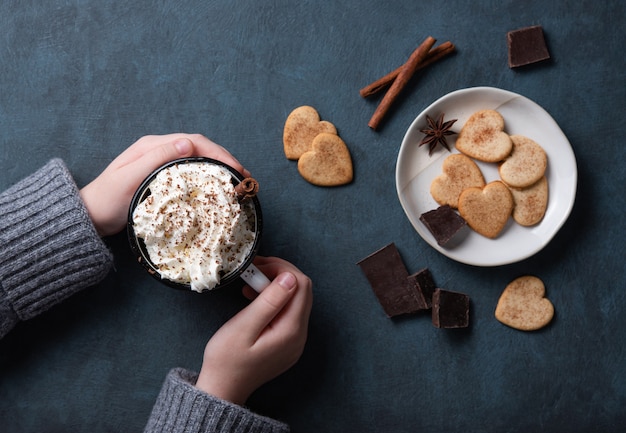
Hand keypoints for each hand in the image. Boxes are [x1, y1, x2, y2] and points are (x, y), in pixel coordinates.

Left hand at [80, 134, 247, 236]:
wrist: (90, 216)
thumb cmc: (107, 200)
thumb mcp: (129, 179)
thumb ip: (156, 159)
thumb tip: (187, 143)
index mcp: (152, 146)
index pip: (194, 141)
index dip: (218, 153)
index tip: (236, 169)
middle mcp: (159, 150)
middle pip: (200, 148)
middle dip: (225, 160)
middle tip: (244, 177)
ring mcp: (161, 163)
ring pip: (198, 158)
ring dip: (220, 167)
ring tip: (237, 182)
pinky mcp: (162, 177)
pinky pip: (192, 171)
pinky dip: (209, 176)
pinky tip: (218, 187)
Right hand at [195, 257, 312, 404]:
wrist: (222, 389)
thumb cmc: (227, 360)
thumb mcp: (244, 326)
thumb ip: (269, 301)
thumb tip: (290, 277)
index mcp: (291, 330)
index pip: (301, 285)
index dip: (282, 269)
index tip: (258, 266)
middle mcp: (300, 336)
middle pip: (303, 290)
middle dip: (280, 274)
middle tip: (254, 271)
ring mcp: (296, 340)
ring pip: (297, 300)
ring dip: (277, 286)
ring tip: (251, 286)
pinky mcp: (288, 342)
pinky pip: (290, 312)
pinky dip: (276, 300)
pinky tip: (256, 299)